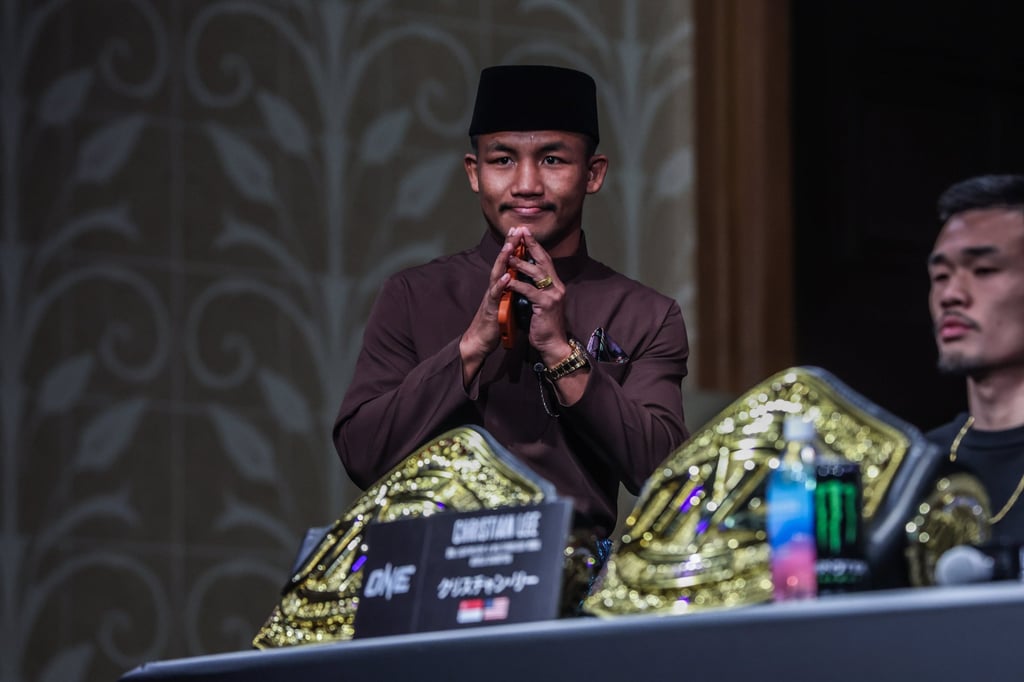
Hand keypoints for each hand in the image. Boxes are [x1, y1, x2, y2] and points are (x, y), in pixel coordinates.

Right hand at [459, 232, 516, 385]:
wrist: (481, 340)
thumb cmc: (495, 321)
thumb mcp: (508, 301)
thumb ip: (513, 289)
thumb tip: (522, 279)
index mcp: (502, 285)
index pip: (509, 261)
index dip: (514, 246)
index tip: (522, 230)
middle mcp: (495, 286)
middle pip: (502, 262)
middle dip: (509, 245)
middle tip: (516, 229)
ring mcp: (492, 296)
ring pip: (497, 274)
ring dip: (503, 260)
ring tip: (510, 246)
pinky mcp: (491, 308)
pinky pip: (496, 295)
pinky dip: (501, 285)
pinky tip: (506, 276)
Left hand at [504, 227, 572, 366]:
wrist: (553, 344)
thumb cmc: (544, 325)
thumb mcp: (540, 302)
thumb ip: (535, 288)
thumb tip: (523, 276)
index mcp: (555, 285)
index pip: (545, 260)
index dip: (535, 245)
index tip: (526, 232)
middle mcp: (557, 286)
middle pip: (543, 260)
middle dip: (531, 245)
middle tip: (520, 232)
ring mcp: (553, 295)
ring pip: (536, 273)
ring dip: (521, 263)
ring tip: (509, 255)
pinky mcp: (546, 305)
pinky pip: (530, 290)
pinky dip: (518, 284)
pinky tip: (508, 279)